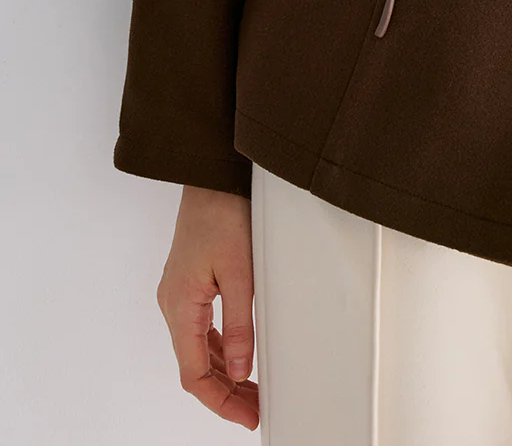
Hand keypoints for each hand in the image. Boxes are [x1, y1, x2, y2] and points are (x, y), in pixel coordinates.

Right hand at [156, 185, 258, 430]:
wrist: (211, 176)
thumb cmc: (223, 214)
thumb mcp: (240, 271)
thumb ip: (241, 323)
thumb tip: (241, 369)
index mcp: (180, 306)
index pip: (193, 374)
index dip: (220, 402)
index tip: (248, 416)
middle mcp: (173, 305)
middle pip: (194, 366)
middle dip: (225, 393)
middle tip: (257, 408)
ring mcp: (179, 294)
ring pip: (197, 349)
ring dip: (223, 373)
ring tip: (253, 389)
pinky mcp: (190, 283)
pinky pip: (201, 329)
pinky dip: (220, 349)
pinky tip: (239, 355)